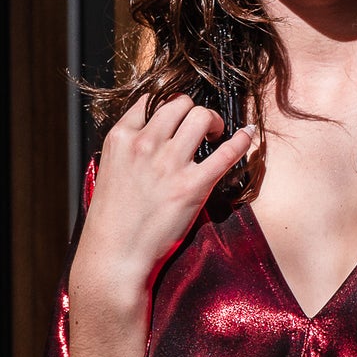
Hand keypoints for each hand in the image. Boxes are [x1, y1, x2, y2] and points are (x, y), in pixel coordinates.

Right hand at [68, 93, 255, 326]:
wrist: (113, 257)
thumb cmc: (111, 221)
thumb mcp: (110, 171)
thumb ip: (129, 150)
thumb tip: (153, 137)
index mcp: (120, 138)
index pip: (151, 99)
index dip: (169, 104)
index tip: (178, 115)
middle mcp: (144, 144)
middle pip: (180, 103)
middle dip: (194, 110)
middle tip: (201, 127)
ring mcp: (169, 164)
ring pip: (201, 116)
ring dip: (213, 121)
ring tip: (215, 135)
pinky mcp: (192, 187)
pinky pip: (226, 152)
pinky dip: (241, 140)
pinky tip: (246, 135)